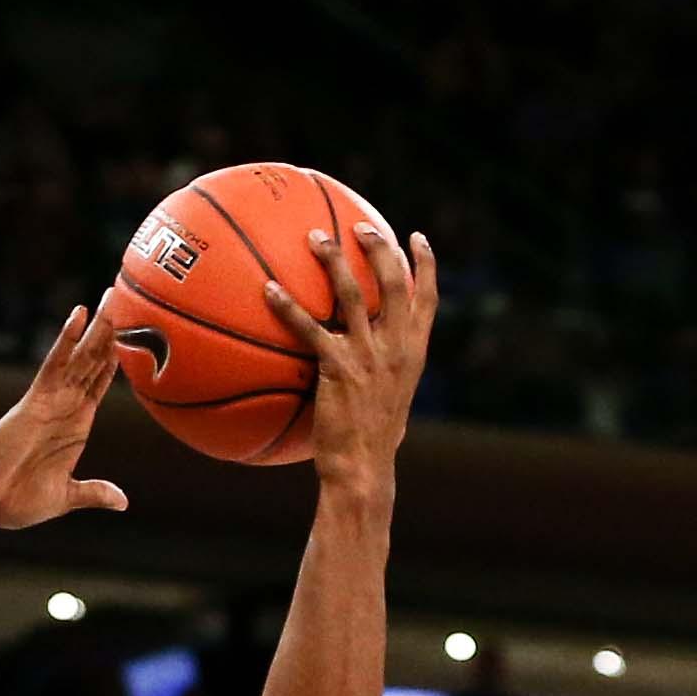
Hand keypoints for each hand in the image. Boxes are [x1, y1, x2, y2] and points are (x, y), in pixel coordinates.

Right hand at [0, 301, 127, 565]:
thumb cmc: (16, 501)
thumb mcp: (65, 497)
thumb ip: (94, 493)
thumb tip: (122, 502)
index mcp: (76, 426)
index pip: (99, 383)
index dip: (116, 359)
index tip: (136, 332)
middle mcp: (65, 407)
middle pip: (93, 361)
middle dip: (111, 332)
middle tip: (129, 298)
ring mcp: (51, 400)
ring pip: (80, 356)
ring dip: (96, 328)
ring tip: (111, 297)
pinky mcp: (34, 400)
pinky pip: (54, 364)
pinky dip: (66, 340)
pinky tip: (78, 316)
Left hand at [263, 222, 436, 494]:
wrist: (362, 469)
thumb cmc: (372, 445)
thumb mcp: (390, 404)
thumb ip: (384, 376)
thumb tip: (369, 371)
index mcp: (413, 353)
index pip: (428, 298)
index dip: (424, 264)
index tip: (415, 237)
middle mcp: (395, 347)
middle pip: (394, 282)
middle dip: (378, 248)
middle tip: (359, 226)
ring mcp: (368, 356)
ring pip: (353, 293)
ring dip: (333, 260)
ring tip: (314, 237)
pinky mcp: (338, 368)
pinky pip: (309, 328)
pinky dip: (288, 306)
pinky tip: (269, 290)